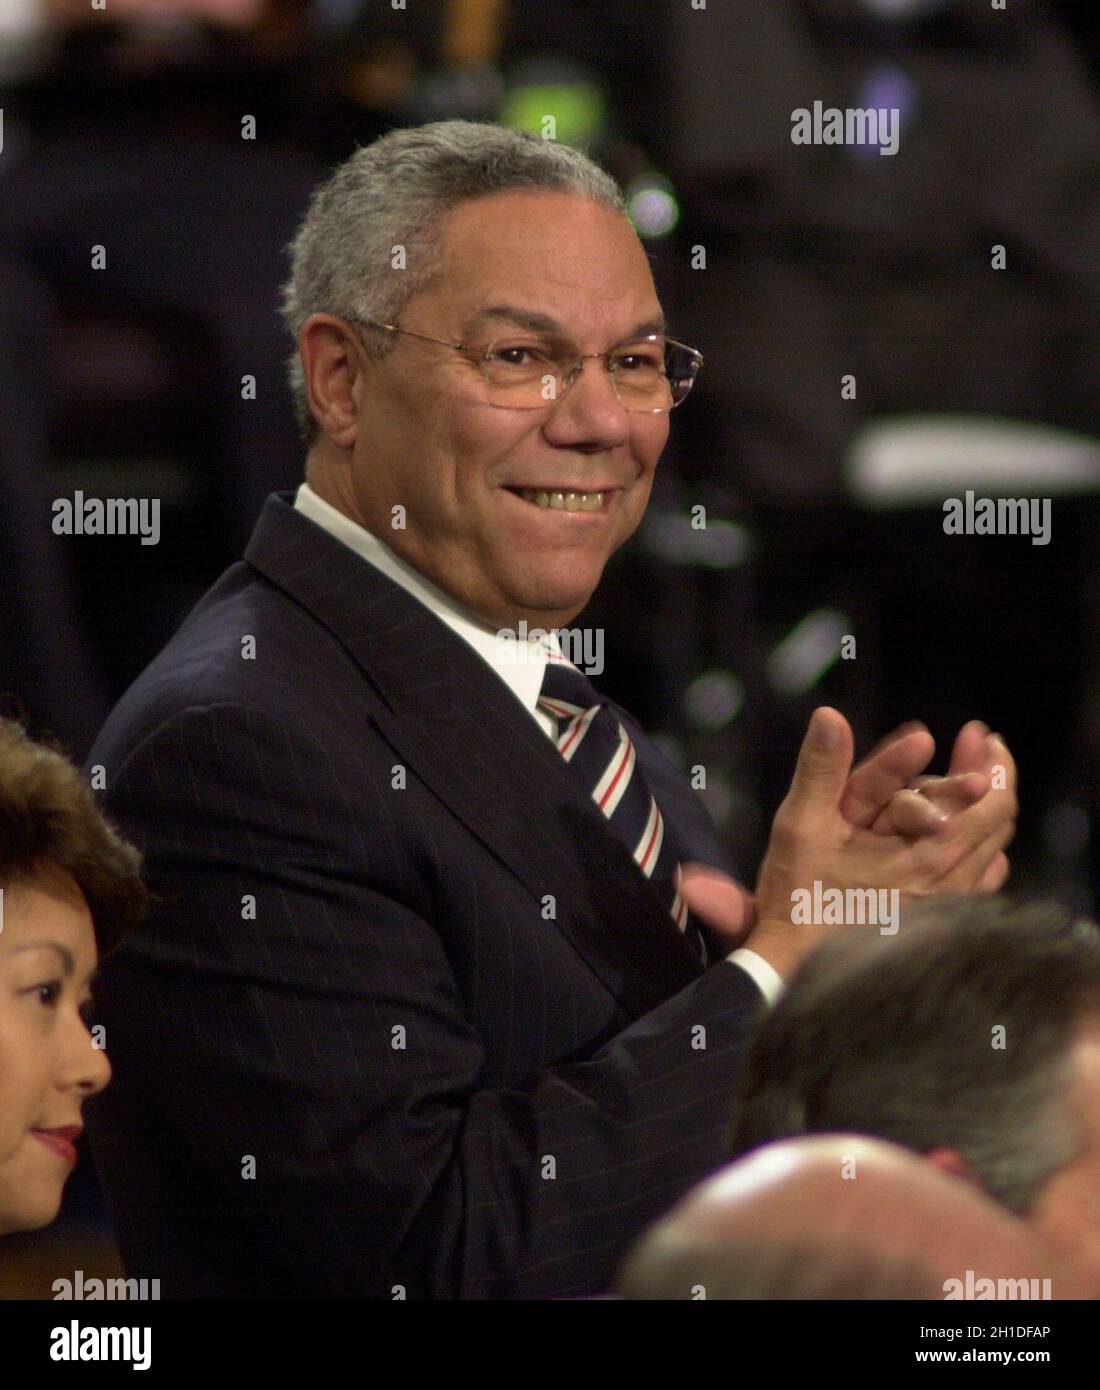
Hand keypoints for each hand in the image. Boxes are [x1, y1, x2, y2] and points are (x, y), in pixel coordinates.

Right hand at [744, 706, 1014, 977]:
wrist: (797, 966)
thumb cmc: (799, 895)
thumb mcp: (800, 824)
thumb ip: (822, 767)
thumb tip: (830, 715)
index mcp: (927, 851)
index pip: (985, 798)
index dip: (987, 759)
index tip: (978, 734)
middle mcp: (949, 879)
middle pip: (998, 819)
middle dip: (993, 776)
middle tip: (982, 747)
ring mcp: (949, 904)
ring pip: (994, 848)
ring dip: (988, 810)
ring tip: (977, 785)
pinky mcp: (942, 922)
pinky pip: (982, 880)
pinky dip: (982, 849)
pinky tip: (963, 838)